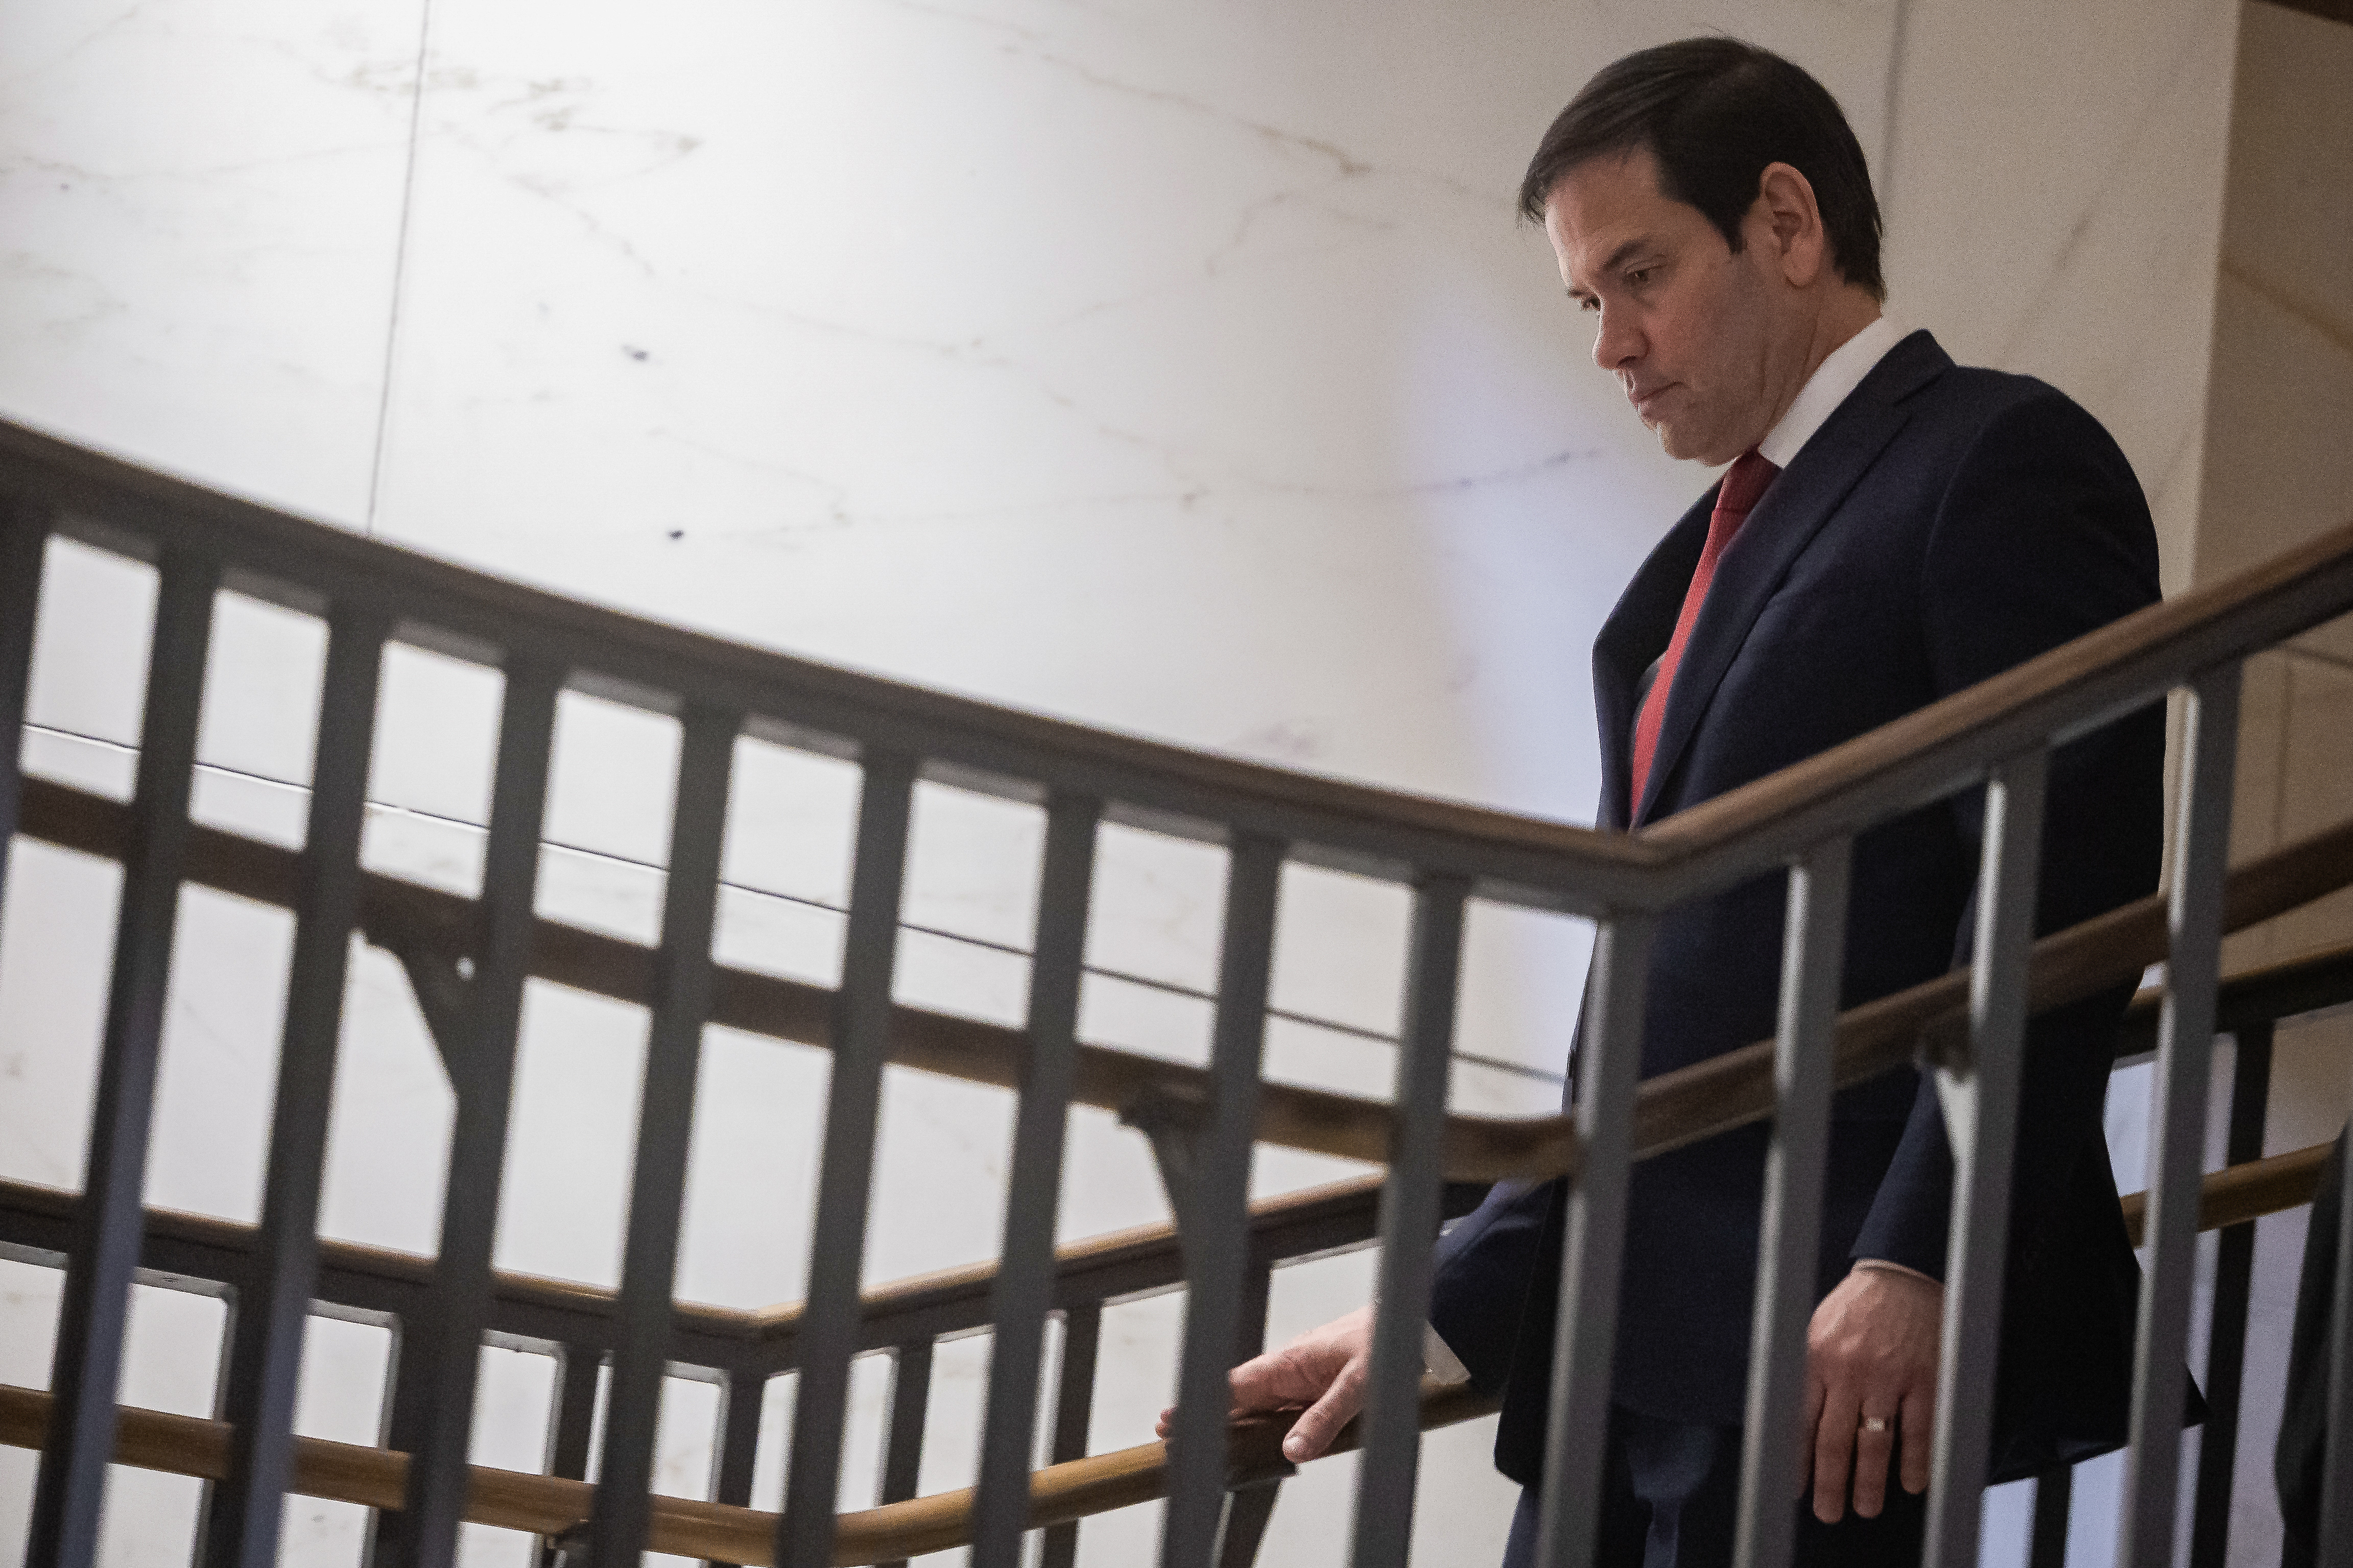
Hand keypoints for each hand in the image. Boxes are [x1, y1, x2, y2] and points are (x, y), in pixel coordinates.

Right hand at [1154, 1304, 1371, 1462]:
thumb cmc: (1384, 1343)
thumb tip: (1292, 1449)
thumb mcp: (1357, 1386)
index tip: (1173, 1418)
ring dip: (1235, 1419)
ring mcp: (1303, 1378)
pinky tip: (1261, 1436)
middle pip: (1240, 1397)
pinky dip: (1265, 1421)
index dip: (1204, 1405)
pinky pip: (1284, 1407)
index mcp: (1290, 1362)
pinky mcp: (1318, 1386)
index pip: (1235, 1387)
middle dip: (1208, 1414)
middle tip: (1170, 1431)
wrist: (1412, 1325)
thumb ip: (1325, 1418)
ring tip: (1208, 1441)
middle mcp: (1291, 1370)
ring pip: (1260, 1403)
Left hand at [1802, 1265, 1940, 1522]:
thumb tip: (1789, 1418)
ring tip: (1865, 1506)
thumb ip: (1806, 1372)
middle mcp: (1850, 1371)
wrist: (1903, 1273)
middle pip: (1835, 1441)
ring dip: (1870, 1482)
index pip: (1800, 1421)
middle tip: (1829, 1511)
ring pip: (1876, 1443)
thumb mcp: (1817, 1330)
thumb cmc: (1858, 1303)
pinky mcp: (1926, 1379)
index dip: (1797, 1460)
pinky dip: (1917, 1461)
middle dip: (1830, 1483)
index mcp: (1817, 1358)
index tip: (1796, 1487)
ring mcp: (1890, 1377)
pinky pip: (1920, 1431)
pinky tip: (1913, 1481)